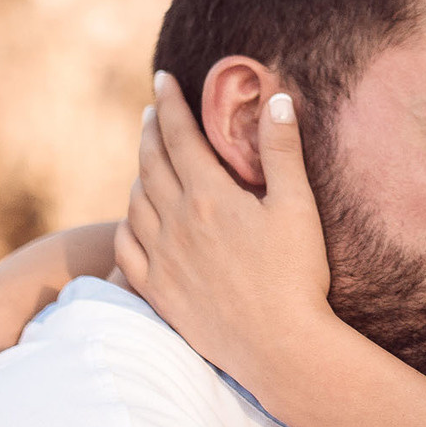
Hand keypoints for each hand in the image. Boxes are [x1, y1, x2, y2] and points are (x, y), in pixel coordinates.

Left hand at [114, 73, 337, 399]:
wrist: (280, 347)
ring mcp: (163, 258)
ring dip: (139, 173)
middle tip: (152, 110)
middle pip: (151, 163)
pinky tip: (135, 219)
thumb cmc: (297, 275)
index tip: (162, 79)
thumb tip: (275, 98)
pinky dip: (127, 224)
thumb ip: (282, 150)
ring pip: (136, 202)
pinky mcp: (158, 291)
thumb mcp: (298, 206)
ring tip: (148, 161)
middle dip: (151, 130)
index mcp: (210, 196)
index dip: (170, 103)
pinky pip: (127, 248)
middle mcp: (177, 222)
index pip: (180, 135)